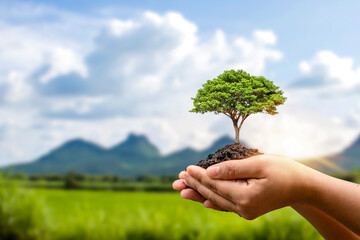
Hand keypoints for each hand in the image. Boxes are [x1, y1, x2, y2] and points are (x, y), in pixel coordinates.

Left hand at [173, 155, 315, 219]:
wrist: (302, 186)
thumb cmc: (283, 170)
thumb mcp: (259, 164)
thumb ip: (233, 168)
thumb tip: (210, 171)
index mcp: (246, 197)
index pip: (216, 185)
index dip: (199, 176)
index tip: (186, 169)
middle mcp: (244, 208)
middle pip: (213, 194)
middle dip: (195, 185)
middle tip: (178, 178)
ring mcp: (246, 211)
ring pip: (217, 201)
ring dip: (199, 193)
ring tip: (182, 189)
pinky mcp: (248, 210)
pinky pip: (226, 205)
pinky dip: (213, 200)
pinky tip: (203, 201)